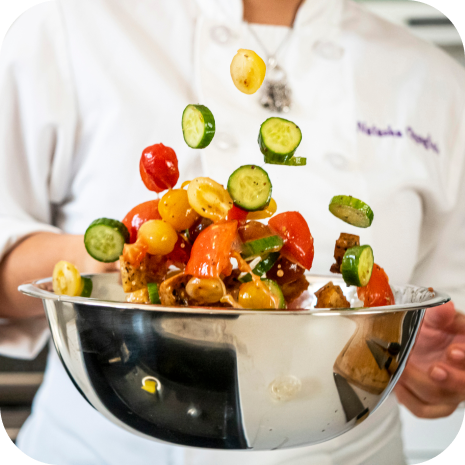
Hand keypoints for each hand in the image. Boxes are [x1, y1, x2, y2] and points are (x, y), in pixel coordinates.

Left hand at [395, 301, 464, 417]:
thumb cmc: (433, 330)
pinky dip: (408, 398)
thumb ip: (440, 315)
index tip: (454, 352)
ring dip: (420, 385)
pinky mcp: (432, 403)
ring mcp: (449, 392)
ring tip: (403, 370)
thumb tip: (443, 308)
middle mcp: (463, 374)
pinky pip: (422, 409)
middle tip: (434, 369)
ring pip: (441, 400)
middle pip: (464, 387)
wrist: (417, 340)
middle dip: (451, 380)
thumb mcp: (436, 317)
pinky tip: (397, 383)